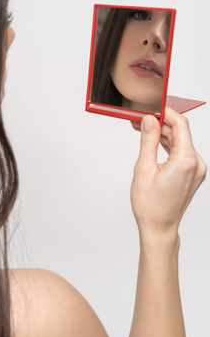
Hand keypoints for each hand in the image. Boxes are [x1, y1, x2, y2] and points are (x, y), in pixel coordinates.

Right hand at [131, 107, 206, 238]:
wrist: (159, 227)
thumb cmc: (150, 205)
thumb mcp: (143, 169)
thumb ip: (148, 140)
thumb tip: (149, 120)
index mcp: (186, 161)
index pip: (180, 124)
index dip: (165, 112)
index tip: (151, 108)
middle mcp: (196, 164)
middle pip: (180, 132)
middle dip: (161, 124)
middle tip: (140, 121)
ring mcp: (197, 170)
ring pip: (181, 142)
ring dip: (163, 135)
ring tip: (143, 131)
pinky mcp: (193, 174)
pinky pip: (182, 152)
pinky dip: (168, 146)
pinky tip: (154, 143)